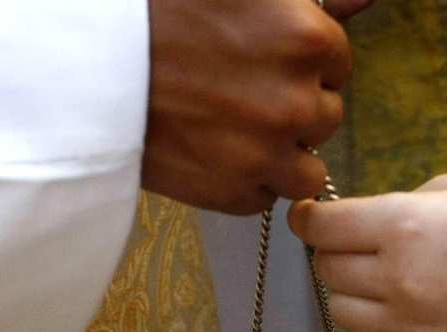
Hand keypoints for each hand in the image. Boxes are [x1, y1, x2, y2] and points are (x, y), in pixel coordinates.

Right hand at [145, 0, 370, 214]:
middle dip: (293, 105)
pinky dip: (246, 181)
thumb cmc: (156, 12)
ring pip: (306, 168)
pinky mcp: (232, 193)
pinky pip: (264, 198)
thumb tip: (363, 0)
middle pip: (325, 116)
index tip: (261, 57)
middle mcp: (294, 103)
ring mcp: (265, 155)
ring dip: (280, 152)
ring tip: (231, 127)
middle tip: (238, 88)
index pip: (336, 63)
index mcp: (305, 39)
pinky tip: (211, 149)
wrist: (82, 64)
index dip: (299, 60)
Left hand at [288, 170, 446, 331]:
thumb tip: (361, 224)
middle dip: (335, 251)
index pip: (322, 229)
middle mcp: (399, 278)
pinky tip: (400, 304)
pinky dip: (376, 322)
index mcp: (401, 226)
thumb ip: (397, 207)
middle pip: (328, 270)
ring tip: (378, 276)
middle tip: (356, 241)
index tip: (308, 216)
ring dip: (351, 292)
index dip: (308, 219)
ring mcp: (413, 322)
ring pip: (343, 311)